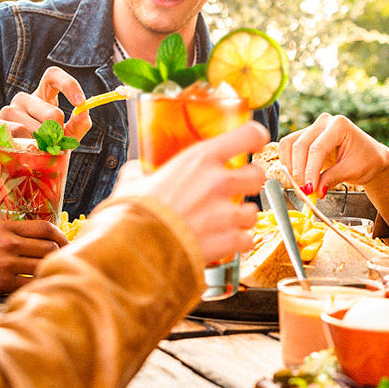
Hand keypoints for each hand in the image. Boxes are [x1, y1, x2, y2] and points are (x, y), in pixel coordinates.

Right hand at [0, 67, 93, 198]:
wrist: (14, 174)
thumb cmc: (43, 151)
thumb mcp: (65, 138)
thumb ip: (78, 125)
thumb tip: (84, 111)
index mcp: (42, 97)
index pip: (53, 76)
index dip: (68, 84)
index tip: (80, 102)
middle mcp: (24, 99)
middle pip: (52, 112)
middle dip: (60, 136)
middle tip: (55, 148)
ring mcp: (7, 110)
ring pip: (35, 127)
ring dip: (42, 146)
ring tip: (37, 153)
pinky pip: (17, 132)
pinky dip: (25, 146)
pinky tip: (21, 152)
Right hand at [0, 219, 67, 298]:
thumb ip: (9, 234)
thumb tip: (33, 241)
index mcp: (5, 227)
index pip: (45, 227)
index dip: (61, 236)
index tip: (66, 244)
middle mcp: (9, 242)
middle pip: (50, 247)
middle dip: (61, 255)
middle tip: (64, 263)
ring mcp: (7, 262)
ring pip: (44, 265)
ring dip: (50, 271)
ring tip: (51, 276)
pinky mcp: (2, 282)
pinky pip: (30, 283)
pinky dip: (37, 285)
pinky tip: (37, 287)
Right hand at [112, 120, 268, 265]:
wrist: (135, 252)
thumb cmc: (132, 216)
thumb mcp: (131, 183)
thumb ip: (140, 173)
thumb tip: (136, 172)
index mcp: (201, 159)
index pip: (248, 135)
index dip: (255, 138)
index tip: (254, 142)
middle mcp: (220, 182)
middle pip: (257, 174)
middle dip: (248, 182)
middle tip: (234, 189)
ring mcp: (227, 213)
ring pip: (253, 211)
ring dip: (241, 217)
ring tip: (222, 221)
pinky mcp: (229, 241)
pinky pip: (247, 239)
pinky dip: (237, 242)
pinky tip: (222, 242)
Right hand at [278, 113, 388, 194]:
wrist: (370, 157)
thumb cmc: (367, 160)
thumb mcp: (353, 170)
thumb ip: (332, 178)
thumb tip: (315, 190)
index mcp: (339, 125)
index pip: (317, 148)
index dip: (310, 170)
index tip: (309, 188)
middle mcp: (324, 122)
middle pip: (300, 145)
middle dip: (299, 171)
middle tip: (303, 191)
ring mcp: (313, 128)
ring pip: (289, 144)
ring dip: (290, 167)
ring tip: (299, 186)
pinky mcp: (306, 137)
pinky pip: (289, 147)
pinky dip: (289, 163)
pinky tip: (296, 177)